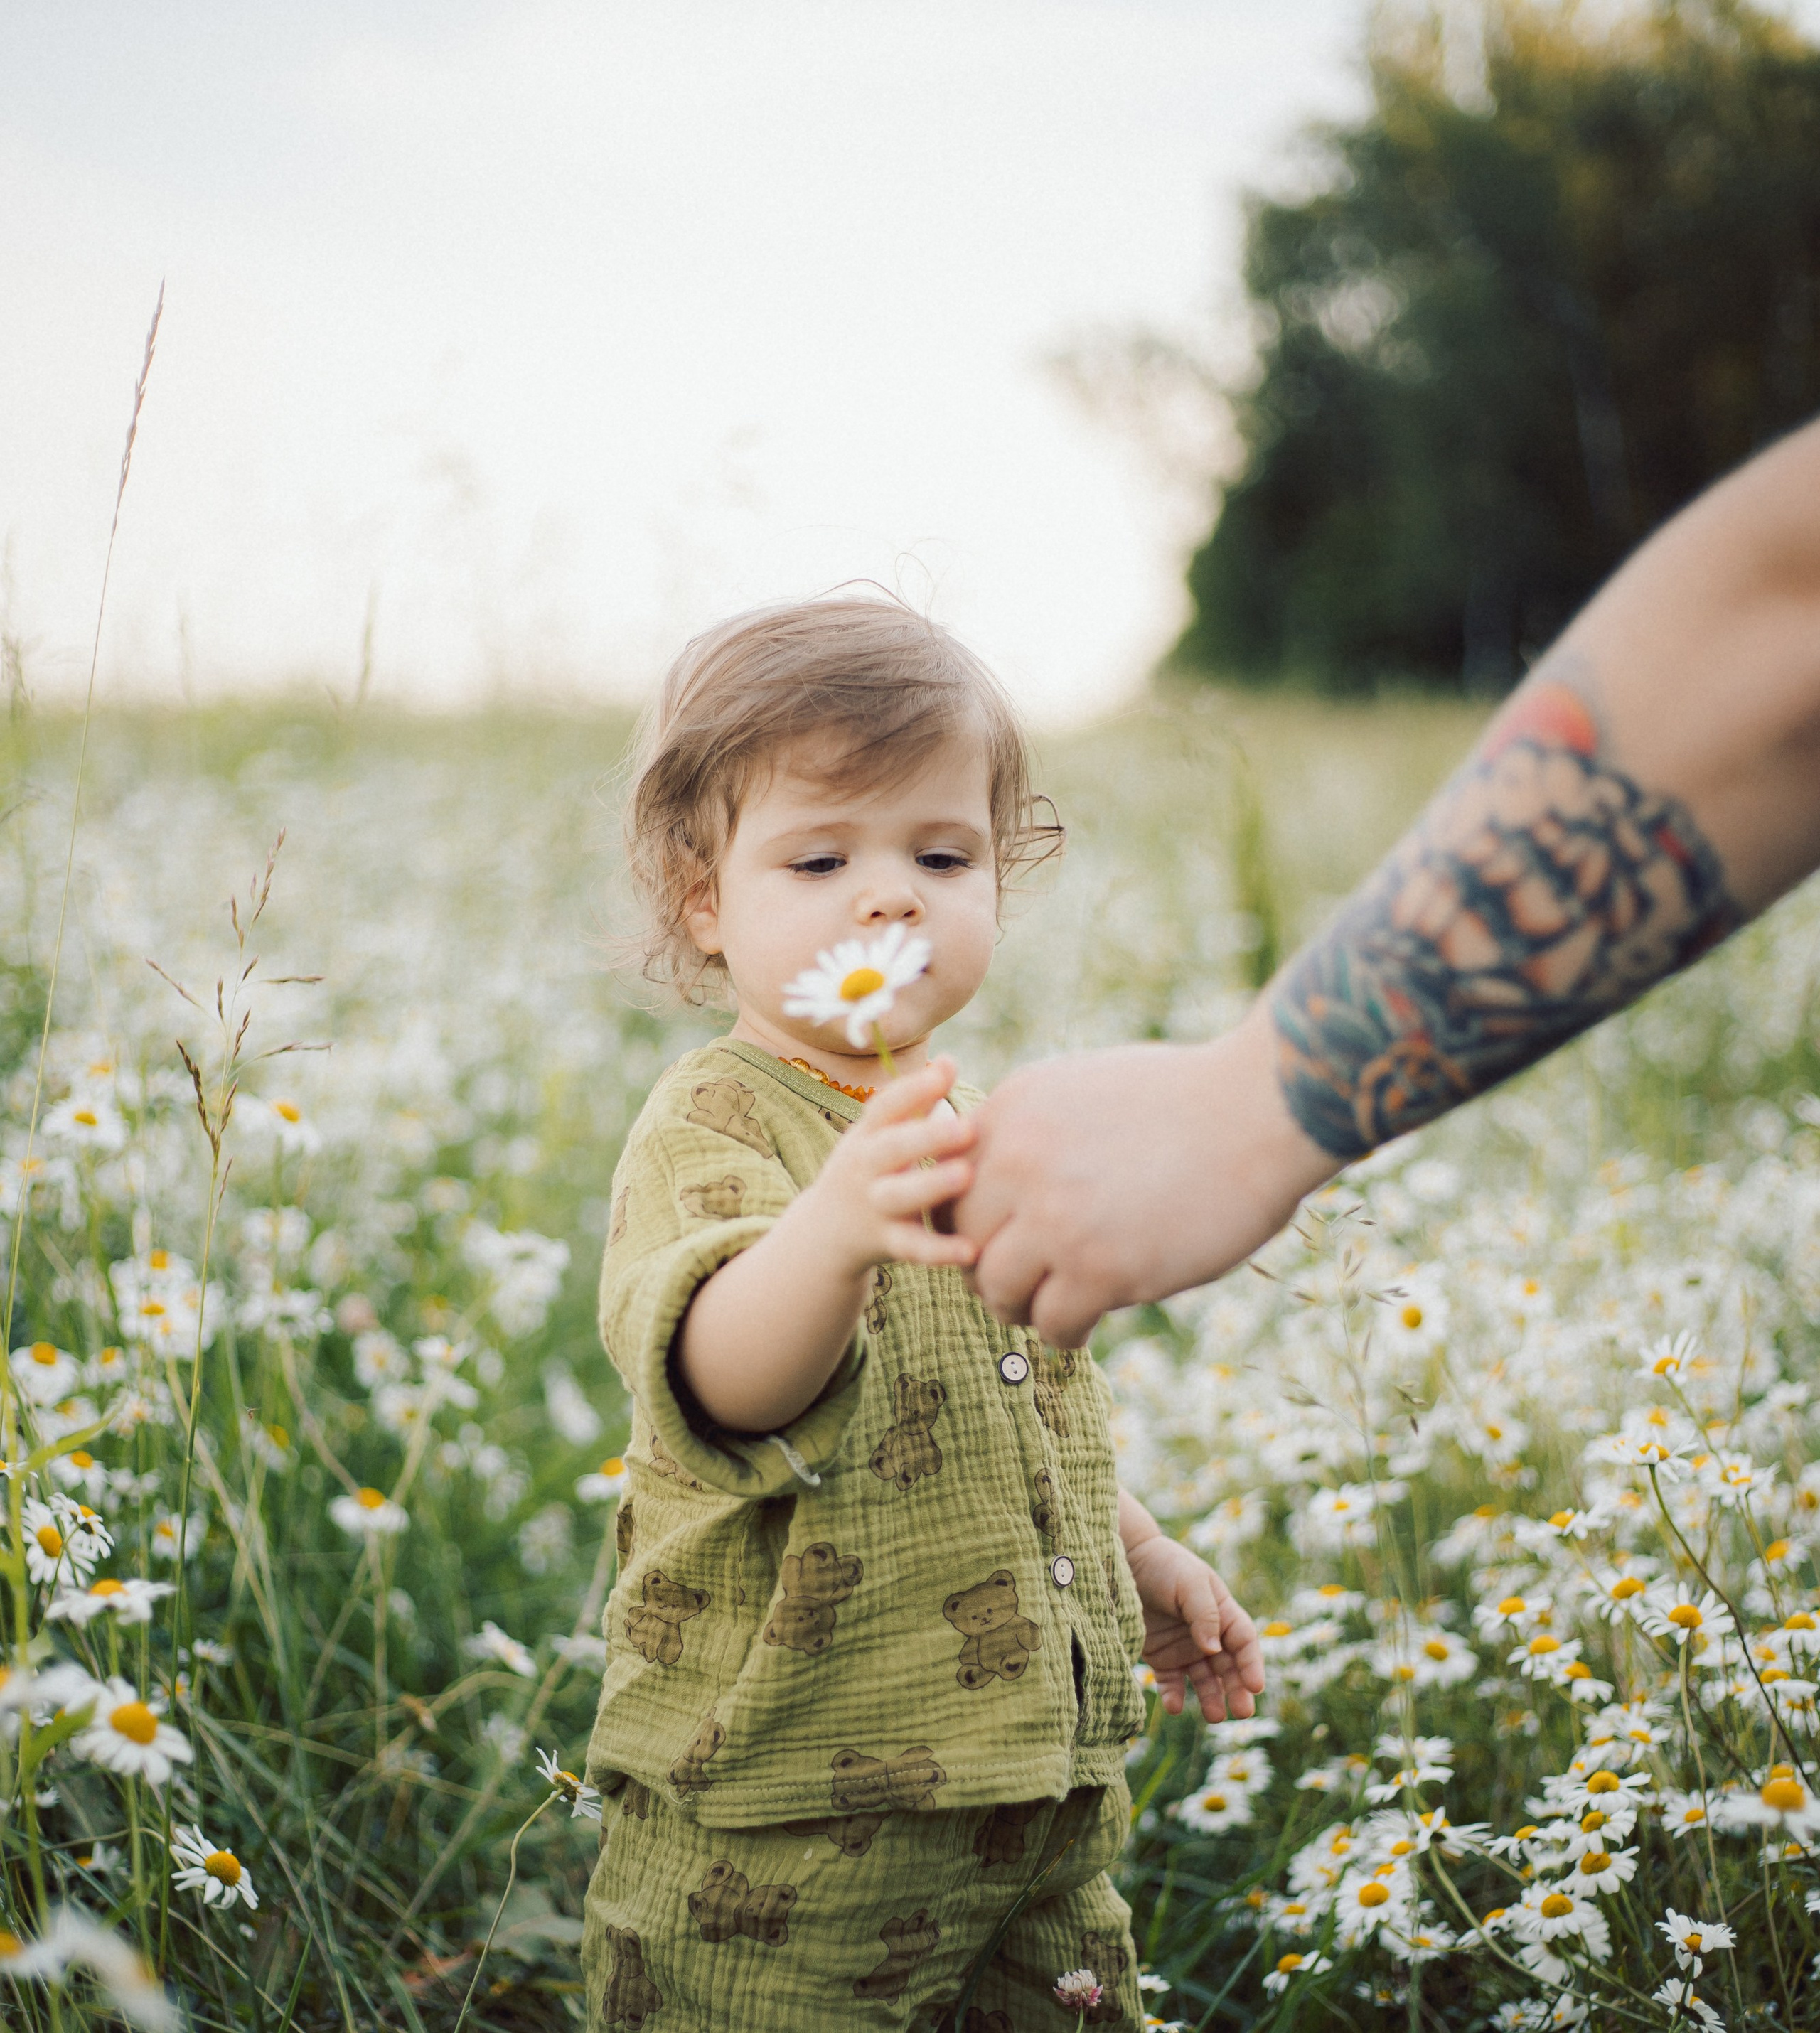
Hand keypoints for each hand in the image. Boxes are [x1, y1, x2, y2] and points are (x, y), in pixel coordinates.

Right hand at [801, 1056, 979, 1276]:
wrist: (824, 1232)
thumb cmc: (871, 1169)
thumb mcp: (881, 1134)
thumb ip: (916, 1101)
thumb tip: (949, 1059)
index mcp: (867, 1135)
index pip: (885, 1106)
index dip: (914, 1087)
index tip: (948, 1068)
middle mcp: (865, 1167)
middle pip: (892, 1148)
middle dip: (927, 1137)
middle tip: (968, 1127)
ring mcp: (873, 1206)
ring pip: (899, 1196)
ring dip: (931, 1185)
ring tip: (966, 1175)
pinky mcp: (885, 1242)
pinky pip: (912, 1247)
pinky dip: (939, 1250)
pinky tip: (971, 1249)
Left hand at [952, 1001, 1334, 1346]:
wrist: (1259, 1109)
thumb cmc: (1186, 1099)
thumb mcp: (1083, 1089)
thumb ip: (1033, 1133)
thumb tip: (999, 1185)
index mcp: (1012, 1112)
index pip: (950, 1185)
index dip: (969, 1221)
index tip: (997, 1239)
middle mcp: (1018, 1163)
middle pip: (961, 1241)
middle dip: (984, 1268)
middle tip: (1019, 1284)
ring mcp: (1055, 1218)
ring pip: (996, 1289)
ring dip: (1019, 1307)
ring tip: (1050, 1308)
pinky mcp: (1100, 1269)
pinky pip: (1052, 1323)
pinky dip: (1063, 1332)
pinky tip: (1086, 1324)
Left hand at [1121, 1532, 1263, 1722]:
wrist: (1126, 1561)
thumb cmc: (1164, 1565)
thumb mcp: (1189, 1582)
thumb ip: (1205, 1614)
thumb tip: (1213, 1650)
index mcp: (1222, 1612)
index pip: (1244, 1642)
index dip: (1252, 1664)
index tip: (1255, 1687)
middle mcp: (1207, 1634)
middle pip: (1229, 1667)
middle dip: (1237, 1689)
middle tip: (1243, 1712)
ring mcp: (1184, 1648)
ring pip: (1204, 1680)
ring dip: (1211, 1698)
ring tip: (1214, 1716)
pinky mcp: (1160, 1657)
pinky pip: (1171, 1683)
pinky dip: (1174, 1696)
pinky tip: (1174, 1707)